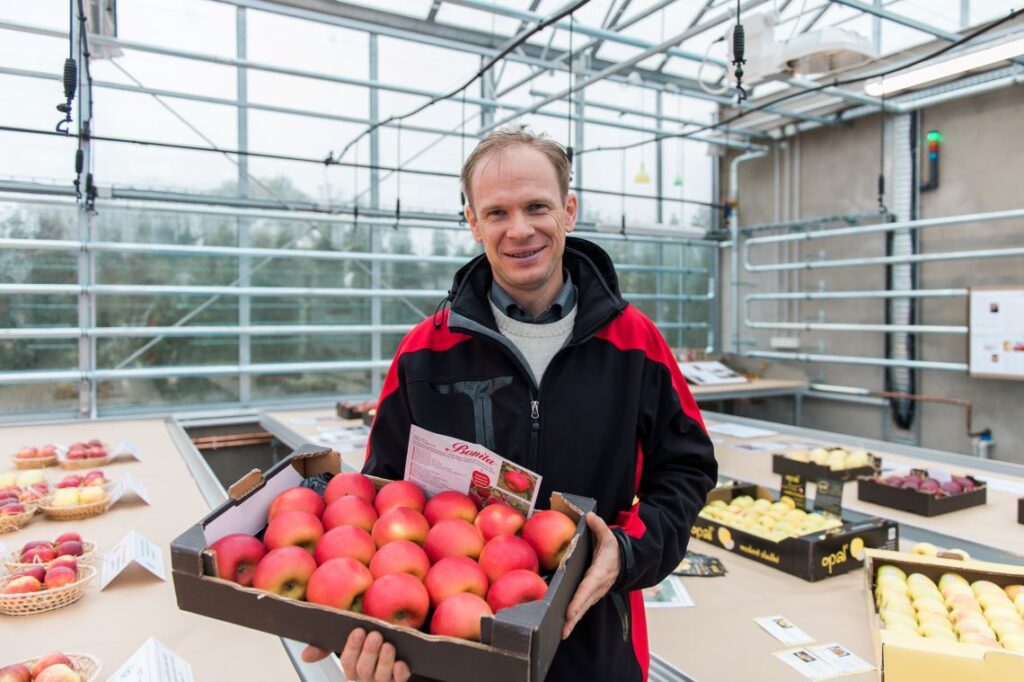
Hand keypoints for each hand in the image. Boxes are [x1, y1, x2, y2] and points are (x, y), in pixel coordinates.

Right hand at [301, 629, 410, 681]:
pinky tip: (401, 663)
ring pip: (380, 677)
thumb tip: (305, 655)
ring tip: (388, 646)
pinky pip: (400, 680)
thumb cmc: (369, 639)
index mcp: (352, 667)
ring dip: (384, 661)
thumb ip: (326, 646)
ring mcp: (383, 679)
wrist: (397, 640)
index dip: (353, 648)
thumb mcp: (350, 639)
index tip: (358, 631)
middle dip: (369, 652)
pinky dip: (400, 672)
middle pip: (363, 671)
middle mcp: (367, 676)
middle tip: (375, 635)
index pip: (348, 663)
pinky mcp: (400, 678)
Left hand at [562, 511, 619, 639]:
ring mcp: (595, 593)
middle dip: (574, 617)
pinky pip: (583, 607)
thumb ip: (599, 527)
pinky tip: (564, 626)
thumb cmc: (613, 549)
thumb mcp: (609, 536)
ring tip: (562, 633)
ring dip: (573, 621)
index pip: (588, 587)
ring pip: (583, 608)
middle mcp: (598, 586)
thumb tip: (590, 515)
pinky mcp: (592, 595)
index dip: (579, 600)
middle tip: (563, 630)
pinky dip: (574, 617)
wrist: (625, 561)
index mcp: (600, 572)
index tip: (571, 611)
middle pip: (584, 603)